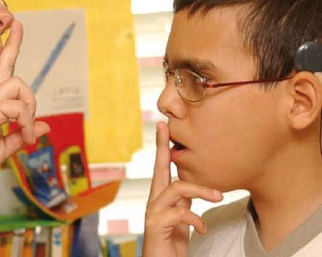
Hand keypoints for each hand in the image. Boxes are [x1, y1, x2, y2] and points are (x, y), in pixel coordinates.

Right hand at [0, 20, 49, 176]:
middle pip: (5, 64)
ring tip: (26, 130)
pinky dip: (26, 123)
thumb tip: (45, 127)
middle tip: (18, 24)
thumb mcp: (6, 147)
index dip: (8, 55)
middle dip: (13, 44)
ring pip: (19, 84)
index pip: (2, 76)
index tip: (12, 34)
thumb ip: (23, 134)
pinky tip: (25, 137)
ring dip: (30, 107)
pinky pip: (19, 108)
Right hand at [142, 122, 222, 256]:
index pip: (162, 168)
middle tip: (165, 126)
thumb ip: (186, 203)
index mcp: (162, 198)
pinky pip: (179, 212)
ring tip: (218, 197)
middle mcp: (154, 201)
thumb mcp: (183, 220)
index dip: (162, 146)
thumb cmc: (172, 246)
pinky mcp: (156, 225)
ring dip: (201, 190)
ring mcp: (152, 212)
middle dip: (162, 146)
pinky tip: (202, 228)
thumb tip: (200, 188)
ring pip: (177, 187)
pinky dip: (196, 219)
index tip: (163, 126)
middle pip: (159, 168)